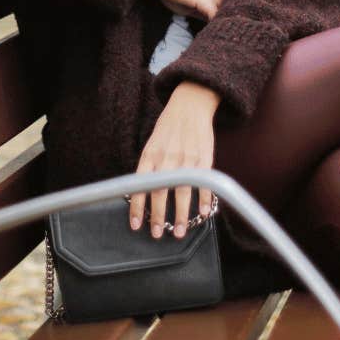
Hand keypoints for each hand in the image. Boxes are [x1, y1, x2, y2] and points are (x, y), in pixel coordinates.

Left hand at [130, 82, 219, 238]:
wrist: (189, 105)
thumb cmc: (168, 129)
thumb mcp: (152, 145)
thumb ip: (148, 168)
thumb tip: (141, 195)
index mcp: (150, 155)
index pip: (139, 186)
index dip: (137, 207)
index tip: (135, 225)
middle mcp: (166, 158)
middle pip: (159, 192)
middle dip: (157, 216)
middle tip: (157, 234)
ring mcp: (186, 158)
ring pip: (182, 191)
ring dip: (180, 214)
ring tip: (179, 231)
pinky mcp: (203, 157)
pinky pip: (203, 182)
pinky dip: (204, 199)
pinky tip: (202, 214)